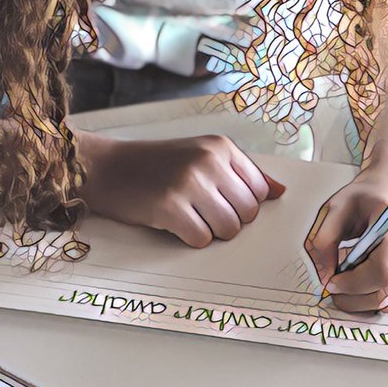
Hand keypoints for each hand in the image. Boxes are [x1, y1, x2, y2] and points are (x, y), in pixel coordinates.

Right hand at [77, 131, 285, 247]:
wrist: (107, 167)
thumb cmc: (156, 165)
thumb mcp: (200, 155)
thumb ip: (240, 173)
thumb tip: (280, 192)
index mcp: (220, 146)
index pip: (259, 190)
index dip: (241, 204)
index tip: (219, 202)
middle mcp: (209, 160)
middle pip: (248, 214)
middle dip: (228, 220)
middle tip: (199, 211)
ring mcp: (190, 183)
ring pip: (229, 229)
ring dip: (210, 231)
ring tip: (187, 216)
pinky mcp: (171, 207)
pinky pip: (202, 240)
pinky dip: (190, 238)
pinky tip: (172, 222)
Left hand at [304, 164, 387, 312]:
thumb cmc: (370, 194)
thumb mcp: (337, 206)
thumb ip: (324, 240)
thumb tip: (326, 275)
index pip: (383, 270)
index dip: (354, 284)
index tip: (333, 282)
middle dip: (356, 298)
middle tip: (336, 290)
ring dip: (367, 297)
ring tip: (352, 277)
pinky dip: (381, 292)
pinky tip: (370, 274)